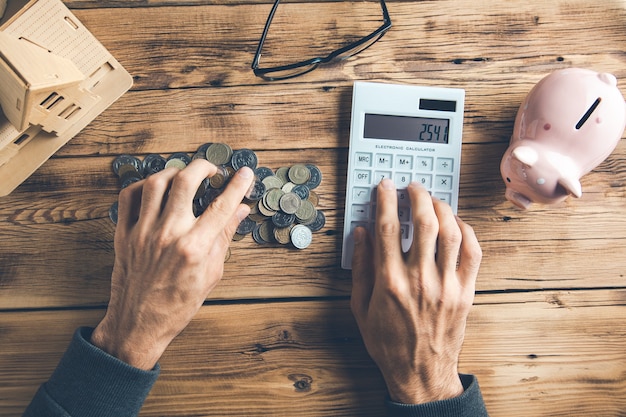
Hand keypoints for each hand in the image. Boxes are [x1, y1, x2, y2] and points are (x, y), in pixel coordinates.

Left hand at [91, 159, 253, 369]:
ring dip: (173, 172)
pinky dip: (142, 185)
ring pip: (156, 183)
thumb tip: (240, 211)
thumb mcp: (211, 274)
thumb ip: (224, 238)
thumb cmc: (177, 304)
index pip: (221, 206)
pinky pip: (128, 197)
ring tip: (184, 176)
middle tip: (211, 170)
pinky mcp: (123, 234)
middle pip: (185, 182)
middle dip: (203, 167)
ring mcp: (142, 232)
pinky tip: (155, 189)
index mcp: (194, 248)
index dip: (236, 185)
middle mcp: (167, 235)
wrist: (139, 324)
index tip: (244, 173)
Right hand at [350, 179, 481, 403]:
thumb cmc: (388, 342)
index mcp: (390, 283)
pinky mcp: (466, 292)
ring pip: (451, 233)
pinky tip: (456, 223)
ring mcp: (447, 286)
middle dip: (417, 196)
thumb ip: (360, 267)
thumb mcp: (361, 307)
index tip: (385, 187)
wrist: (420, 373)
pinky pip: (473, 253)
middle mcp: (421, 280)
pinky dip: (467, 231)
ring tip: (432, 200)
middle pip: (424, 223)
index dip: (386, 201)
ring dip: (442, 208)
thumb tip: (361, 233)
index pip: (389, 229)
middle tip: (412, 187)